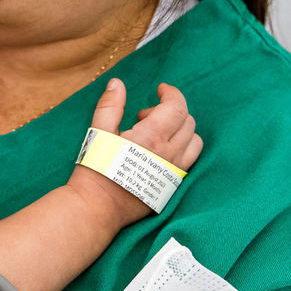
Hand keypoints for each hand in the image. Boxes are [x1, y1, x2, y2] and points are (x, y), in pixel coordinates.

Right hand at [67, 79, 202, 229]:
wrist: (97, 207)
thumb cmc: (96, 170)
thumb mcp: (98, 133)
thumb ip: (110, 106)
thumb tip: (117, 83)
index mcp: (151, 138)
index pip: (177, 107)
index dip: (171, 93)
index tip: (161, 89)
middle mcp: (169, 154)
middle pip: (188, 122)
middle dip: (170, 111)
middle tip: (144, 116)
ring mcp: (173, 171)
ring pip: (194, 142)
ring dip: (180, 130)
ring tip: (154, 134)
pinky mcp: (172, 184)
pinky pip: (189, 161)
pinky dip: (181, 148)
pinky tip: (158, 151)